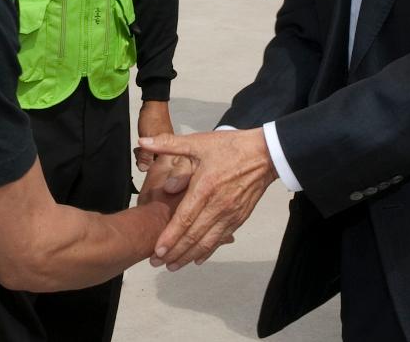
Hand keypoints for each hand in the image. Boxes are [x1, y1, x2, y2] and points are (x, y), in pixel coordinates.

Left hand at [135, 100, 173, 171]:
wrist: (152, 105)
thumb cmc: (153, 119)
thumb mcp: (148, 137)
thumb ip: (146, 155)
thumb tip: (143, 169)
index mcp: (173, 152)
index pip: (162, 169)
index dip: (151, 168)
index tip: (143, 163)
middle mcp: (170, 153)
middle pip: (156, 167)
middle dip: (146, 163)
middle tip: (141, 153)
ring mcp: (164, 150)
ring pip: (151, 161)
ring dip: (143, 158)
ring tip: (139, 150)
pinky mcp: (158, 147)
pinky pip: (149, 155)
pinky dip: (143, 153)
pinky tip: (139, 149)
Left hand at [137, 129, 277, 270]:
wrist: (264, 154)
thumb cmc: (230, 147)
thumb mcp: (198, 142)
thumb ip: (169, 144)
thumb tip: (144, 142)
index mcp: (205, 187)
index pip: (185, 219)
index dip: (170, 237)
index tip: (157, 250)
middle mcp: (218, 205)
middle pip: (194, 236)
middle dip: (175, 252)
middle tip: (157, 263)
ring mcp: (230, 214)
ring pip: (207, 242)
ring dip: (189, 256)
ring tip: (174, 266)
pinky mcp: (239, 218)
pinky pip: (221, 239)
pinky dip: (208, 251)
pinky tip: (197, 259)